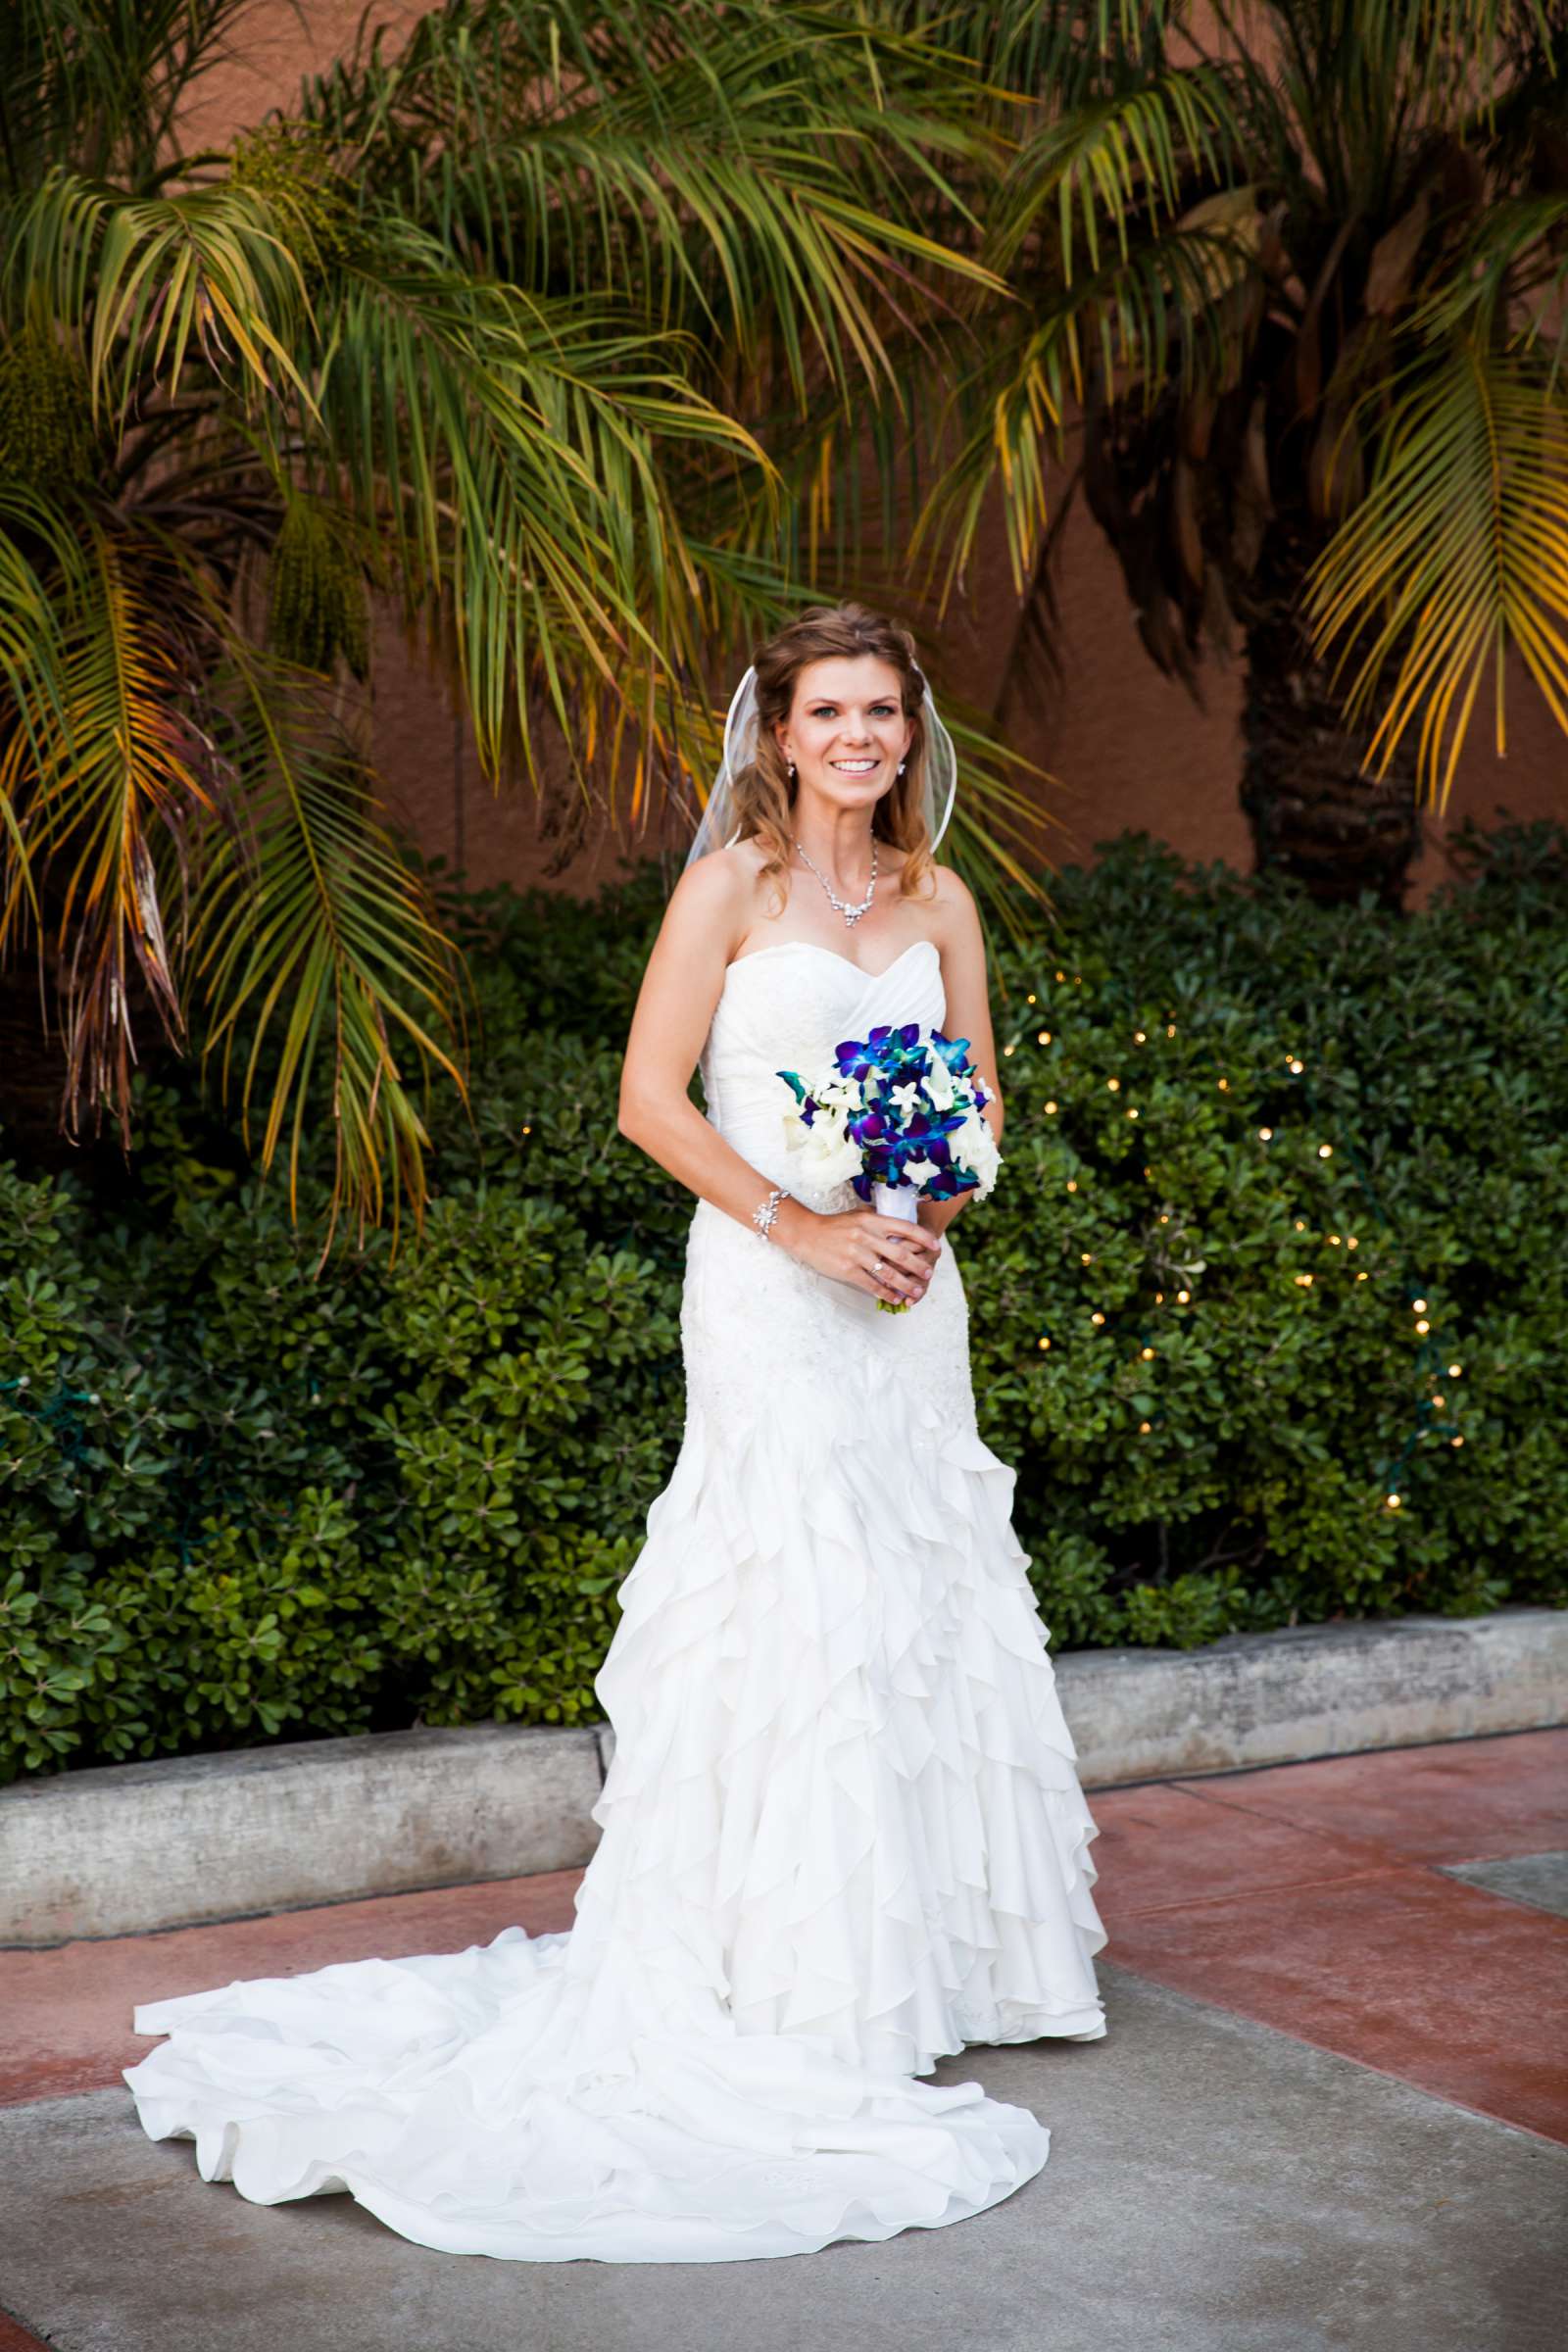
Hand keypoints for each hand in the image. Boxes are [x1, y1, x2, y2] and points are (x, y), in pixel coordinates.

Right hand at [776, 1202, 941, 1305]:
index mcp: (872, 1220)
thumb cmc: (834, 1225)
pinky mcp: (847, 1270)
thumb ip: (878, 1220)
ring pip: (889, 1272)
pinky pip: (872, 1284)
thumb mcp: (857, 1215)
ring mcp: (857, 1253)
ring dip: (906, 1283)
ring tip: (916, 1291)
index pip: (905, 1228)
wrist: (806, 1234)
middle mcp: (867, 1236)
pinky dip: (886, 1293)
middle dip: (918, 1266)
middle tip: (929, 1273)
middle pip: (901, 1253)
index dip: (923, 1238)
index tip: (936, 1246)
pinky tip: (894, 1298)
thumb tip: (899, 1225)